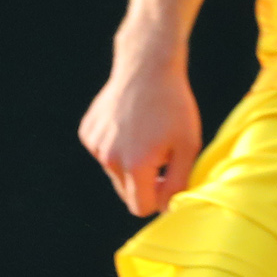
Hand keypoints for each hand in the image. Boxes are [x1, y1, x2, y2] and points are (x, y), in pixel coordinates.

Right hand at [78, 47, 200, 216]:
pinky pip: (104, 153)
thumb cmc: (174, 106)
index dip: (158, 200)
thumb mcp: (189, 146)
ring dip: (130, 163)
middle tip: (161, 155)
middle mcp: (110, 159)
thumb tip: (167, 209)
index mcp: (136, 165)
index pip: (140, 208)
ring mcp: (95, 145)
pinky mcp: (88, 133)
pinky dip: (117, 146)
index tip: (168, 181)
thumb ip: (179, 183)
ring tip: (145, 134)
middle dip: (144, 182)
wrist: (146, 68)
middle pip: (126, 192)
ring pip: (115, 172)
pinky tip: (129, 124)